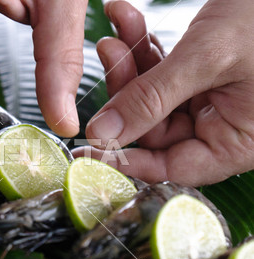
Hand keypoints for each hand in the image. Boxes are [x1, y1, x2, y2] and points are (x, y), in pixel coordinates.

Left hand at [74, 0, 253, 185]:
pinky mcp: (200, 79)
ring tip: (116, 32)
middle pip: (153, 128)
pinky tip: (130, 23)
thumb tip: (103, 134)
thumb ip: (152, 99)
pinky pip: (162, 75)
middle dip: (125, 91)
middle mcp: (222, 128)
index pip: (171, 167)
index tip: (89, 150)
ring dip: (131, 64)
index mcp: (236, 142)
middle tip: (109, 53)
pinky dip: (145, 50)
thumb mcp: (207, 58)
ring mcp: (210, 103)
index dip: (128, 160)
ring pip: (151, 99)